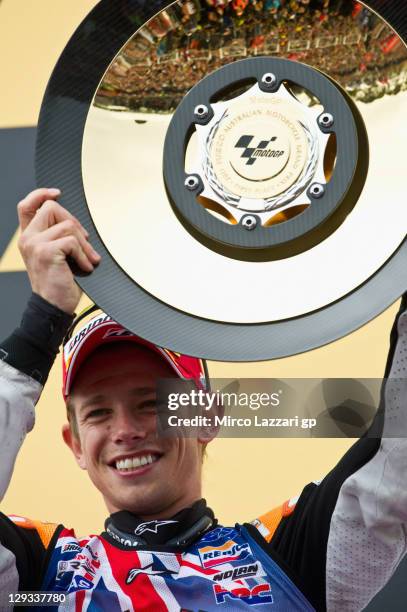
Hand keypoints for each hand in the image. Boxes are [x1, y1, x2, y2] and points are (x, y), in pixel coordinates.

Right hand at [17, 188, 100, 314]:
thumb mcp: (57, 256)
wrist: (53, 307)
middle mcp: (28, 238)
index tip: (57, 193)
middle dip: (74, 222)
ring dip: (84, 243)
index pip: (27, 206)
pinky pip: (73, 241)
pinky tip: (86, 267)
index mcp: (29, 237)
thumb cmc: (59, 284)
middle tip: (85, 242)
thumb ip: (58, 236)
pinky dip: (84, 255)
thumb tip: (75, 222)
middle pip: (51, 208)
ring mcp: (34, 244)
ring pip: (67, 225)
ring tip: (88, 259)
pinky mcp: (45, 252)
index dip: (41, 194)